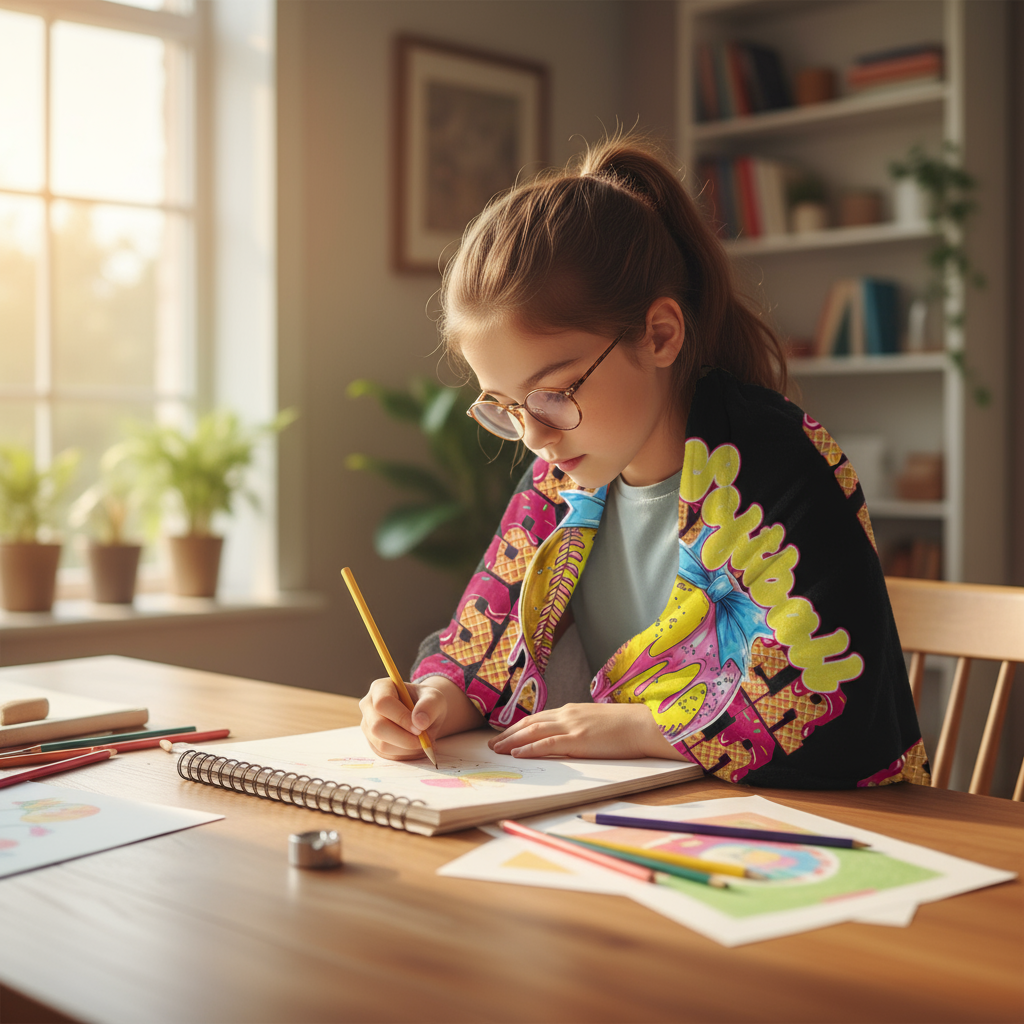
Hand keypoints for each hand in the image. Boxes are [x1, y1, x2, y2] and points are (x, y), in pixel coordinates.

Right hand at [359, 674, 482, 759]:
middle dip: (404, 738)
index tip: (420, 727)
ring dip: (407, 748)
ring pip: (382, 744)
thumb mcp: (435, 698)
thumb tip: (419, 722)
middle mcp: (368, 706)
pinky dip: (405, 754)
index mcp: (380, 688)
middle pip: (377, 727)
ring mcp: (368, 726)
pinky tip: (416, 746)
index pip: (383, 703)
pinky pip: (387, 754)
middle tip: (423, 739)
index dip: (401, 717)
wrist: (423, 715)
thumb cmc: (426, 703)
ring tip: (423, 741)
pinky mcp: (373, 743)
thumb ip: (430, 706)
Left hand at [487, 702, 687, 760]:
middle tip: (492, 744)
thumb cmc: (627, 726)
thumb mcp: (598, 722)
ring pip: (533, 732)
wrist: (645, 724)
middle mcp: (568, 715)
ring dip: (512, 741)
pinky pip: (548, 743)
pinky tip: (517, 753)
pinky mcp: (578, 739)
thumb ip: (581, 727)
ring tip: (497, 749)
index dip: (519, 726)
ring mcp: (572, 726)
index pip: (539, 718)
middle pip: (530, 723)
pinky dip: (529, 748)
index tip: (505, 734)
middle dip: (509, 734)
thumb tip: (570, 738)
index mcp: (572, 711)